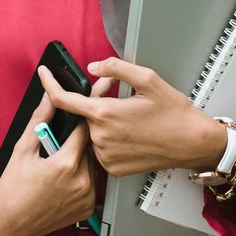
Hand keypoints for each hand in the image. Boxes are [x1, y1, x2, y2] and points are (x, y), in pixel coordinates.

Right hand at [0, 90, 95, 235]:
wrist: (9, 224)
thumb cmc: (12, 190)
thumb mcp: (22, 150)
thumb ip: (39, 121)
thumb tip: (49, 99)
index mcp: (66, 164)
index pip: (84, 129)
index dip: (81, 118)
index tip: (81, 110)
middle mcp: (82, 181)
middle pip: (89, 147)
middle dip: (77, 141)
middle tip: (58, 145)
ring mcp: (87, 197)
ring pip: (92, 165)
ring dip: (80, 159)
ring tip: (58, 164)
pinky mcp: (88, 207)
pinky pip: (92, 183)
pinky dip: (82, 177)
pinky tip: (64, 180)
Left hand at [40, 58, 226, 177]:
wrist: (192, 143)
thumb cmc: (174, 112)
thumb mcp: (148, 79)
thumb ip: (116, 68)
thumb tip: (94, 67)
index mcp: (105, 114)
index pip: (63, 99)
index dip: (49, 84)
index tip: (43, 73)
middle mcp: (101, 137)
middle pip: (84, 114)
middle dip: (96, 102)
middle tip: (119, 96)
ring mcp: (106, 156)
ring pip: (93, 132)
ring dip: (104, 121)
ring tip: (130, 117)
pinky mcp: (113, 169)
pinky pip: (101, 149)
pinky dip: (110, 139)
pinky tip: (130, 134)